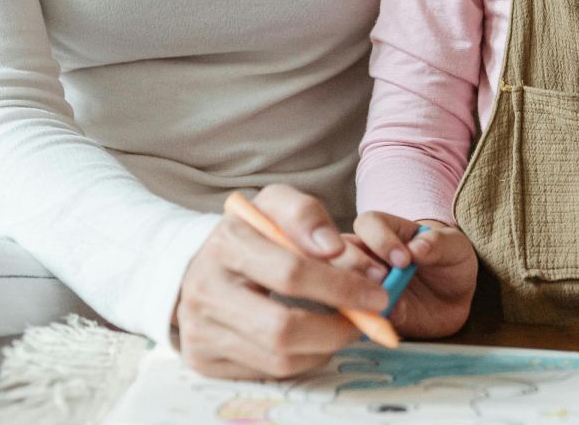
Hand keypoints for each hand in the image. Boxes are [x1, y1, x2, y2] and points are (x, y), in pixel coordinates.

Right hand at [175, 185, 388, 378]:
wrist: (201, 267)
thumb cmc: (252, 236)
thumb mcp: (275, 206)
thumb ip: (306, 214)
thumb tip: (334, 249)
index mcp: (225, 244)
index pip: (291, 273)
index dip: (342, 287)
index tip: (377, 293)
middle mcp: (204, 291)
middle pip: (282, 328)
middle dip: (337, 329)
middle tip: (368, 321)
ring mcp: (200, 331)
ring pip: (279, 358)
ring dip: (325, 347)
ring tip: (344, 328)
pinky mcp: (205, 361)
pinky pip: (268, 372)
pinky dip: (303, 359)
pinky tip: (313, 340)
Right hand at [338, 212, 477, 338]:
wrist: (453, 299)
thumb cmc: (450, 262)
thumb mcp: (454, 247)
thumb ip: (438, 244)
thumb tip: (417, 248)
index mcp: (386, 229)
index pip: (368, 224)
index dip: (380, 239)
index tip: (404, 260)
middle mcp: (366, 253)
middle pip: (340, 251)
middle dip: (355, 264)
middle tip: (382, 279)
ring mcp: (362, 283)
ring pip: (339, 283)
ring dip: (354, 294)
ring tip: (384, 303)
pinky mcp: (367, 310)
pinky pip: (356, 315)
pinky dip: (368, 318)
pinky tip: (390, 319)